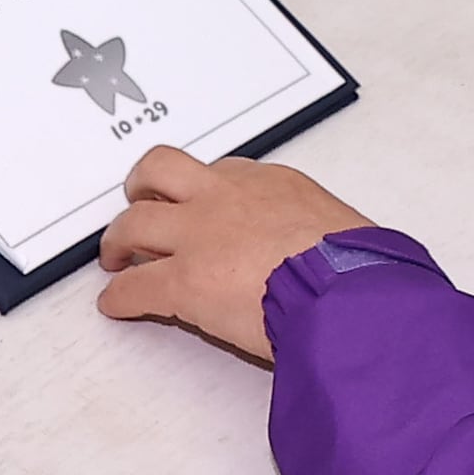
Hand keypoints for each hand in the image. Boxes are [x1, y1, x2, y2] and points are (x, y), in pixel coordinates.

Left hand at [95, 145, 369, 364]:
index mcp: (271, 184)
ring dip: (119, 239)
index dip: (202, 191)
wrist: (348, 294)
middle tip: (138, 205)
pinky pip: (135, 286)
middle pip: (162, 171)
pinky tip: (115, 304)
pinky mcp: (183, 280)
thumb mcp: (343, 232)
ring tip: (115, 254)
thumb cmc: (358, 271)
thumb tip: (330, 258)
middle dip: (143, 188)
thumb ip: (320, 235)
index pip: (222, 174)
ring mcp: (200, 235)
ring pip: (136, 221)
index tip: (200, 203)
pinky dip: (120, 297)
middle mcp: (227, 197)